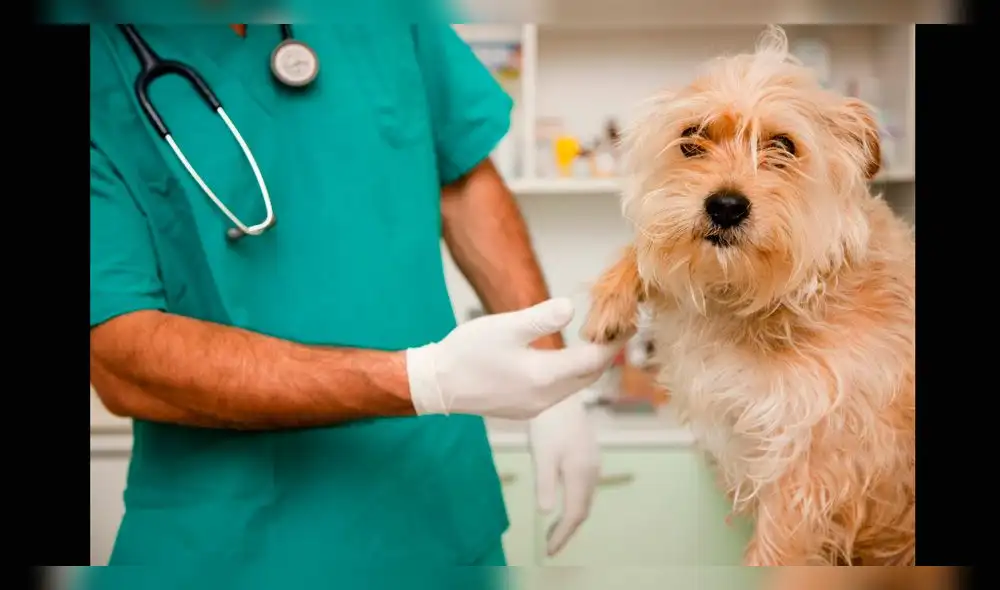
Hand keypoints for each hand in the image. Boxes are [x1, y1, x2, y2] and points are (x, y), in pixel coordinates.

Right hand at [405, 298, 622, 419]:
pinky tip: (565, 360)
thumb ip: (542, 317)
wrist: (437, 384)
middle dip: (605, 354)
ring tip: (596, 341)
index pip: (593, 360)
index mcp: (545, 377)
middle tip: (617, 329)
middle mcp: (545, 398)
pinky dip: (569, 375)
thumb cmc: (468, 352)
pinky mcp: (524, 410)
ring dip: (588, 365)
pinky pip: (558, 392)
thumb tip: (571, 307)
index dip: (613, 342)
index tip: (627, 323)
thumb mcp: (506, 326)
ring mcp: (535, 408)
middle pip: (588, 377)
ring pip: (575, 386)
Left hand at [530, 393, 599, 555]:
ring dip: (573, 516)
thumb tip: (546, 513)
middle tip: (551, 545)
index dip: (563, 535)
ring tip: (556, 528)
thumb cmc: (548, 424)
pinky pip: (586, 486)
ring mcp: (593, 461)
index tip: (549, 551)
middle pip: (584, 509)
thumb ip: (545, 484)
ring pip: (586, 497)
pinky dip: (576, 500)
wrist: (562, 394)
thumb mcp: (542, 455)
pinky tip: (565, 499)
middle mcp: (592, 470)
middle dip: (568, 530)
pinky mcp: (589, 453)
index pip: (575, 514)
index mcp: (581, 474)